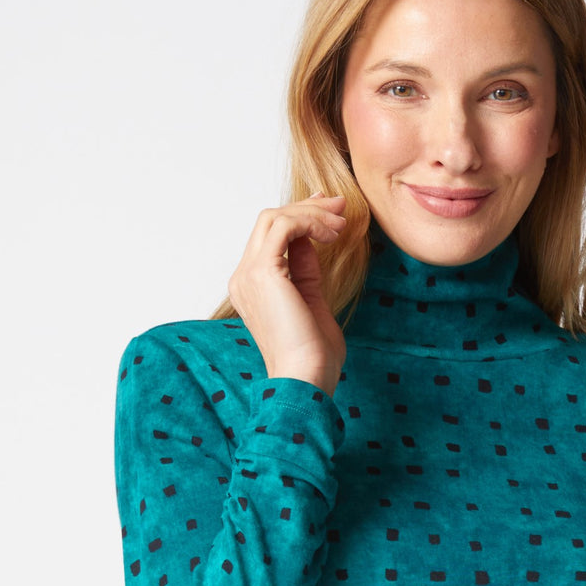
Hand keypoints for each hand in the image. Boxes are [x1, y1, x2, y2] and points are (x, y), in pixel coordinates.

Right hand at [227, 194, 347, 396]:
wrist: (305, 378)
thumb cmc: (313, 354)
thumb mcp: (311, 301)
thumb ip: (306, 270)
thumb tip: (312, 240)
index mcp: (251, 287)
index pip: (270, 238)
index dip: (300, 218)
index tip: (330, 213)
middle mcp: (243, 278)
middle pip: (269, 222)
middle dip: (307, 208)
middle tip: (340, 206)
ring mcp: (248, 274)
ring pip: (274, 218)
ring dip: (311, 214)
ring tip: (341, 224)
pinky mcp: (262, 272)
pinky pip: (284, 227)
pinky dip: (310, 223)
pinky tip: (332, 234)